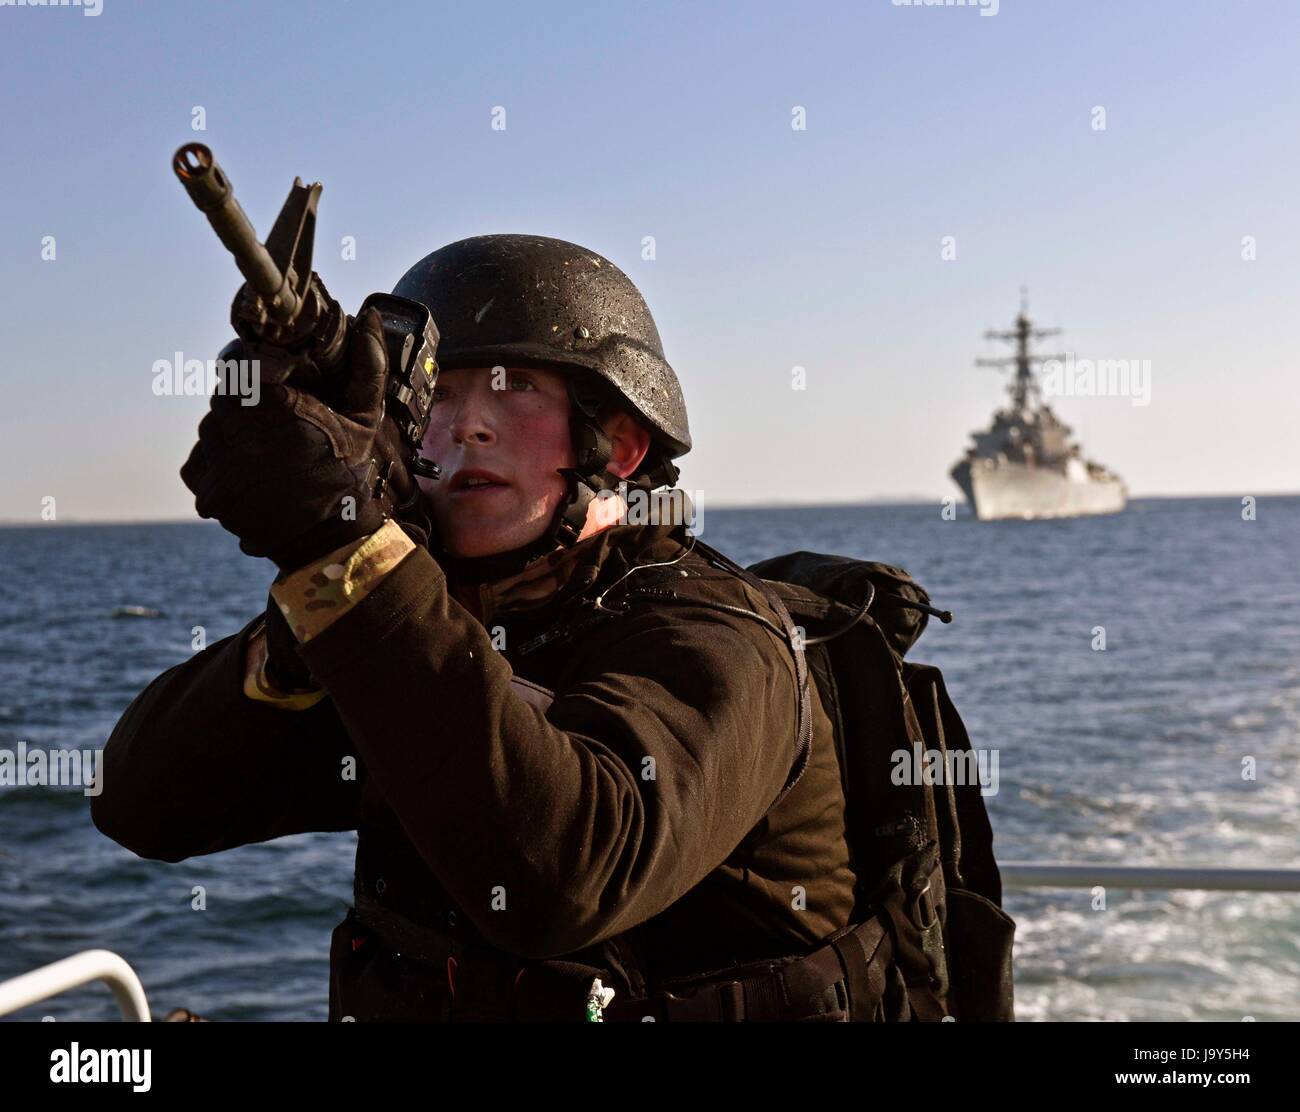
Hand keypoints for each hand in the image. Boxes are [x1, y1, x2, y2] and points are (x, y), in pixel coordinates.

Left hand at [180, 307, 390, 572]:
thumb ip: (365, 366)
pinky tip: (252, 476)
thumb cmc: (350, 476)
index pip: (242, 364)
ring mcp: (219, 464)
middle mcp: (240, 432)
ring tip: (268, 455)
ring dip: (234, 435)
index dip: (261, 370)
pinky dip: (220, 465)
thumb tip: (368, 320)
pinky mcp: (207, 492)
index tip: (281, 381)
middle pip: (225, 397)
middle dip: (249, 405)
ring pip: (211, 430)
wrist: (330, 542)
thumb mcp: (365, 419)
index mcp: (276, 407)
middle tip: (277, 425)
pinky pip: (201, 463)